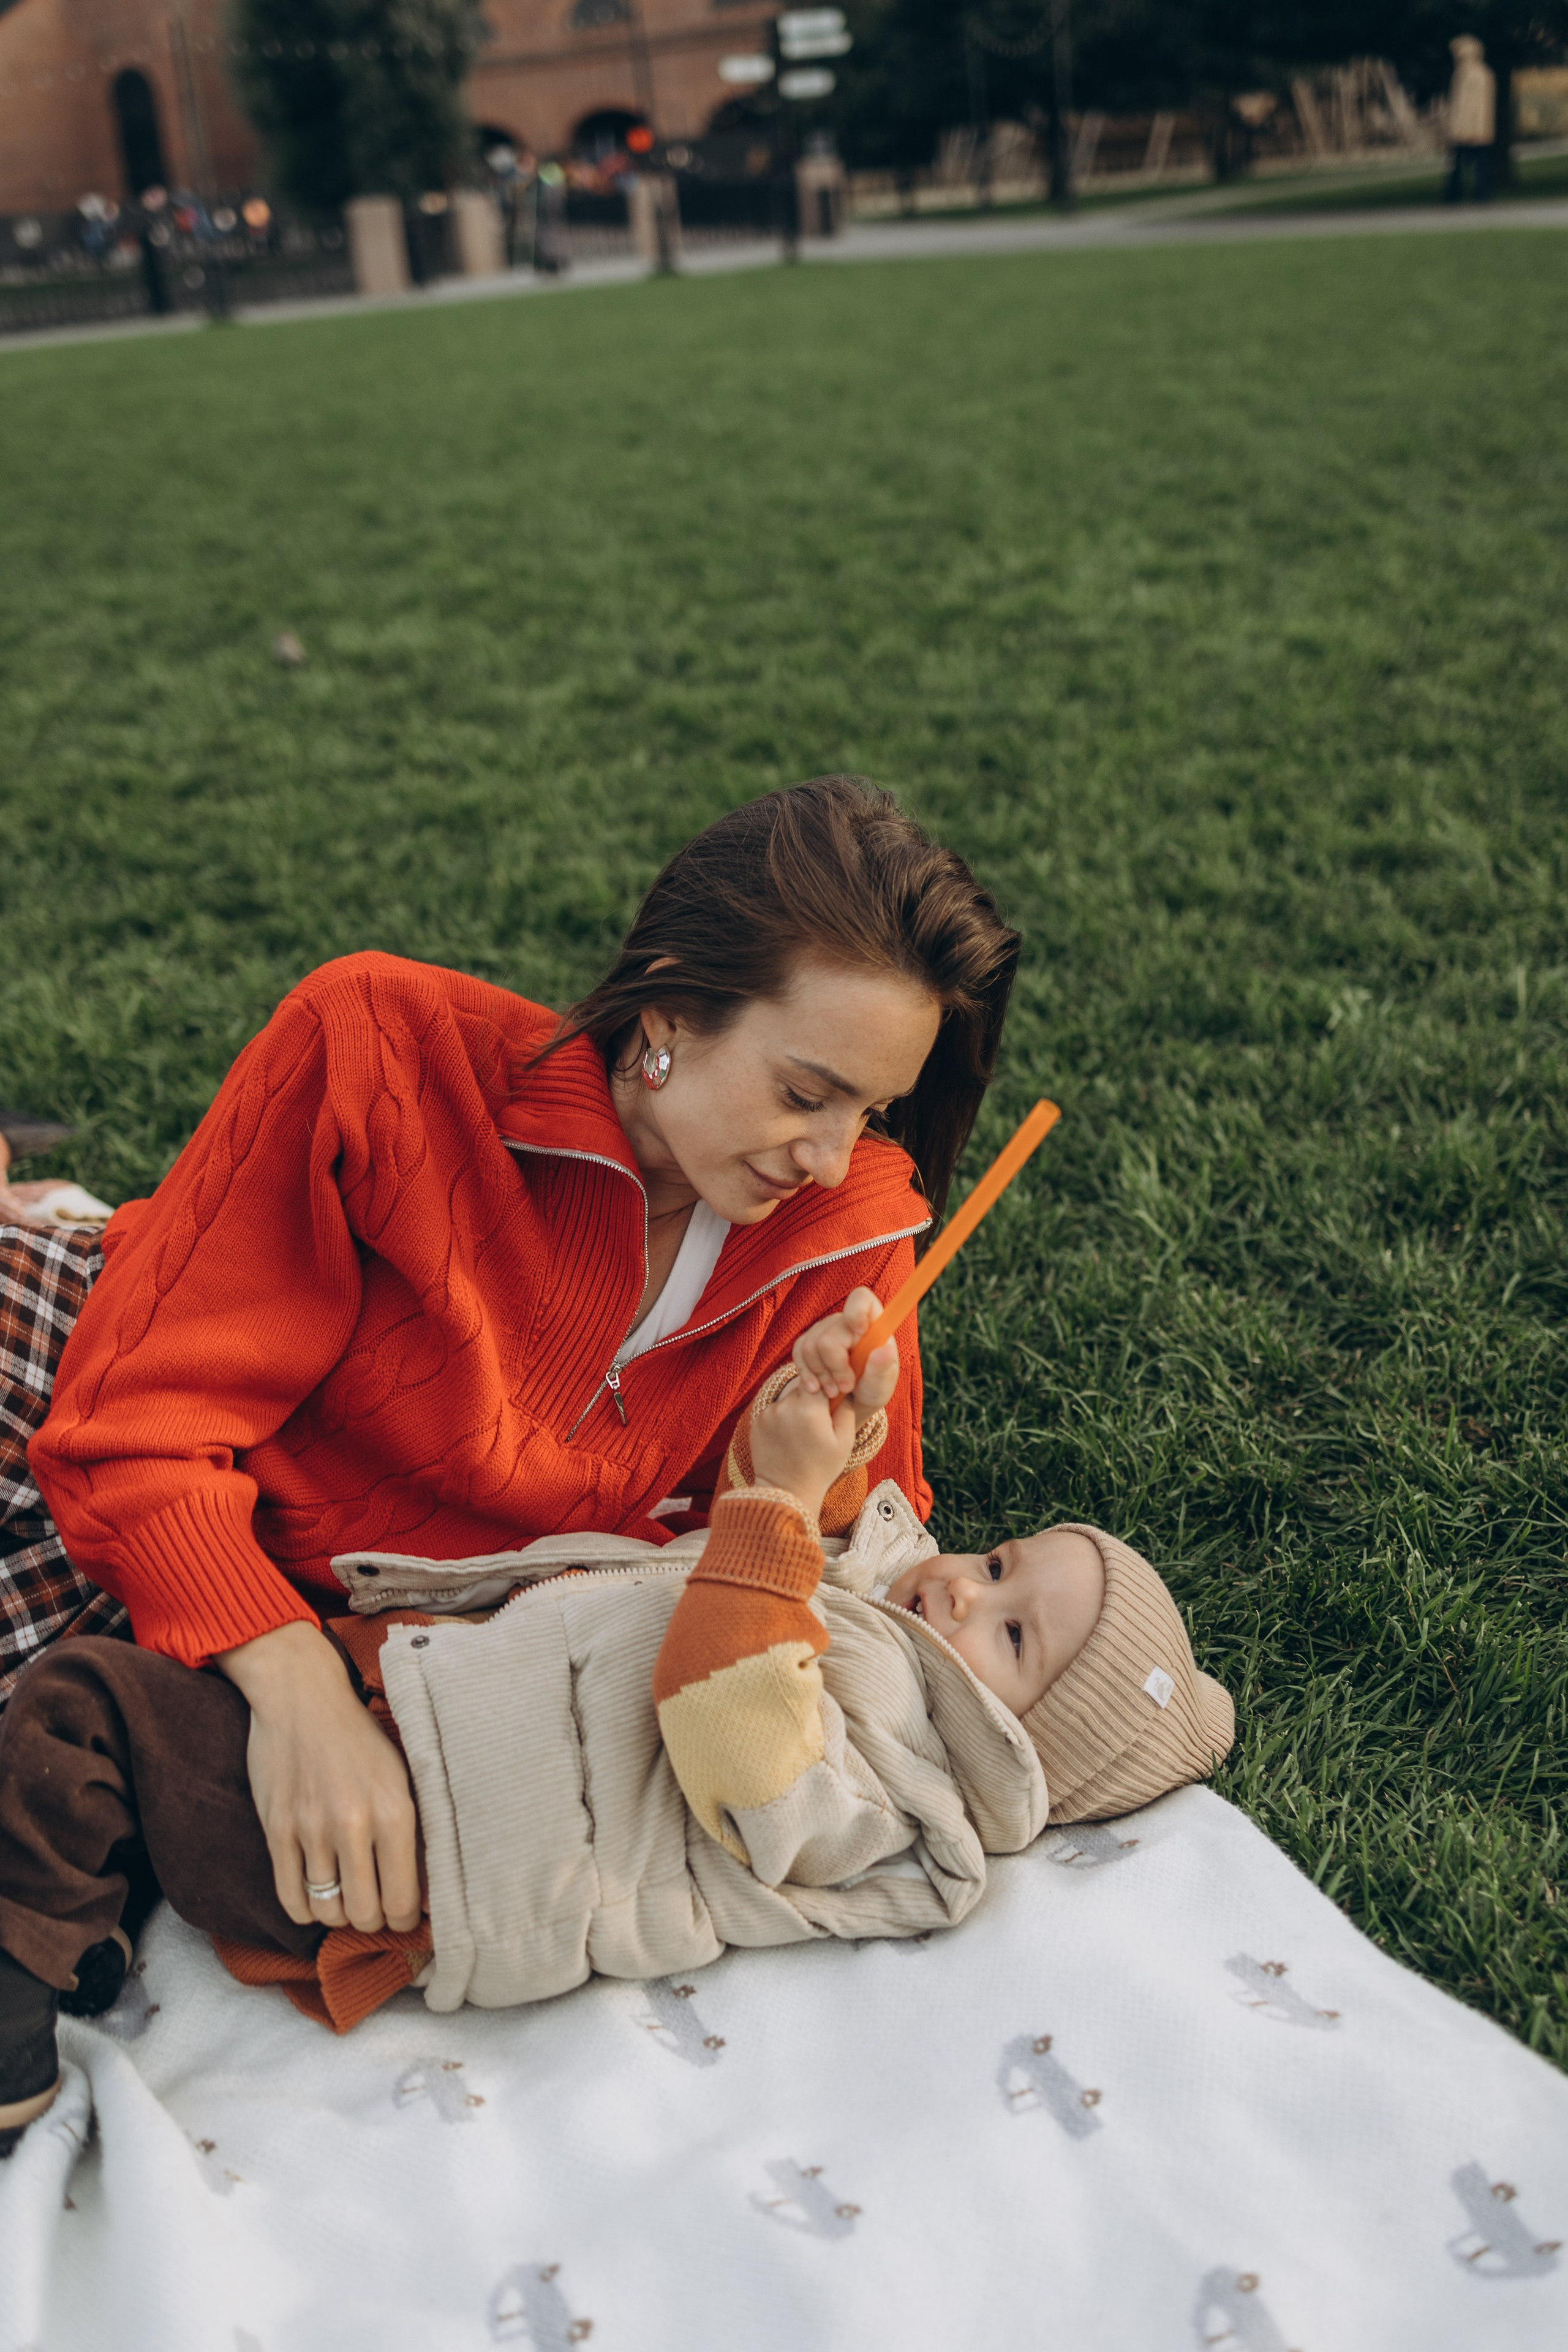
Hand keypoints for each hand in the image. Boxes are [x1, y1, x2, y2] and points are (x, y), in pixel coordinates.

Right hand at [216, 1621, 421, 1935]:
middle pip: (364, 1914)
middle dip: (373, 1921)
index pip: (404, 1899)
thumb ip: (416, 1831)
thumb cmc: (360, 1738)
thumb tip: (427, 1895)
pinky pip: (289, 1896)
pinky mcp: (276, 1829)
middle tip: (375, 1908)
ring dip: (338, 1913)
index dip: (406, 1920)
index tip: (404, 1917)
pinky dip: (305, 1908)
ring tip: (346, 1898)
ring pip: (326, 1910)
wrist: (302, 1697)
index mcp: (394, 1810)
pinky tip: (316, 1895)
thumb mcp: (403, 1775)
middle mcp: (353, 1823)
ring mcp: (310, 1829)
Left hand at [748, 1376, 857, 1522]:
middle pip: (803, 1386)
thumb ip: (847, 1408)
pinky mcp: (757, 1421)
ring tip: (802, 1431)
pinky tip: (788, 1436)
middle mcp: (785, 1406)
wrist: (787, 1492)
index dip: (828, 1384)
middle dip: (812, 1397)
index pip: (820, 1377)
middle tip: (818, 1419)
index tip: (832, 1396)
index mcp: (809, 1409)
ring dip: (796, 1406)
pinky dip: (782, 1417)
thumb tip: (848, 1387)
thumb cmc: (821, 1468)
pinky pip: (774, 1409)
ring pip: (787, 1397)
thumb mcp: (845, 1441)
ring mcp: (768, 1413)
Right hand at [790, 1286, 898, 1422]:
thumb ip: (882, 1369)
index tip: (860, 1333)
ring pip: (810, 1347)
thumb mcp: (881, 1386)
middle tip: (846, 1388)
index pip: (861, 1299)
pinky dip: (807, 1374)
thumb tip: (885, 1350)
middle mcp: (845, 1322)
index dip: (857, 1311)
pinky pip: (798, 1352)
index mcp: (871, 1324)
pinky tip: (817, 1388)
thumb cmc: (871, 1389)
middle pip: (829, 1338)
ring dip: (821, 1375)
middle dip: (835, 1368)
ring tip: (834, 1392)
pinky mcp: (807, 1341)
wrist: (850, 1403)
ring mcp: (824, 1330)